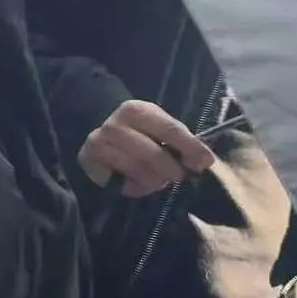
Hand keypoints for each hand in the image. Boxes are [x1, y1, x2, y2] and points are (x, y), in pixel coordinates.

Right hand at [79, 99, 214, 199]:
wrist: (101, 139)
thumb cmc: (138, 135)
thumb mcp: (157, 130)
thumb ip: (179, 141)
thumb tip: (203, 160)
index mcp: (137, 110)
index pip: (169, 129)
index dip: (190, 147)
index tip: (206, 162)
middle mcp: (115, 124)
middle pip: (153, 153)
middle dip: (171, 169)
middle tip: (179, 176)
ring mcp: (99, 142)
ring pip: (138, 170)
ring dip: (155, 180)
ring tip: (159, 180)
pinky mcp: (90, 162)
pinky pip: (122, 182)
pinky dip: (136, 187)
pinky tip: (137, 182)